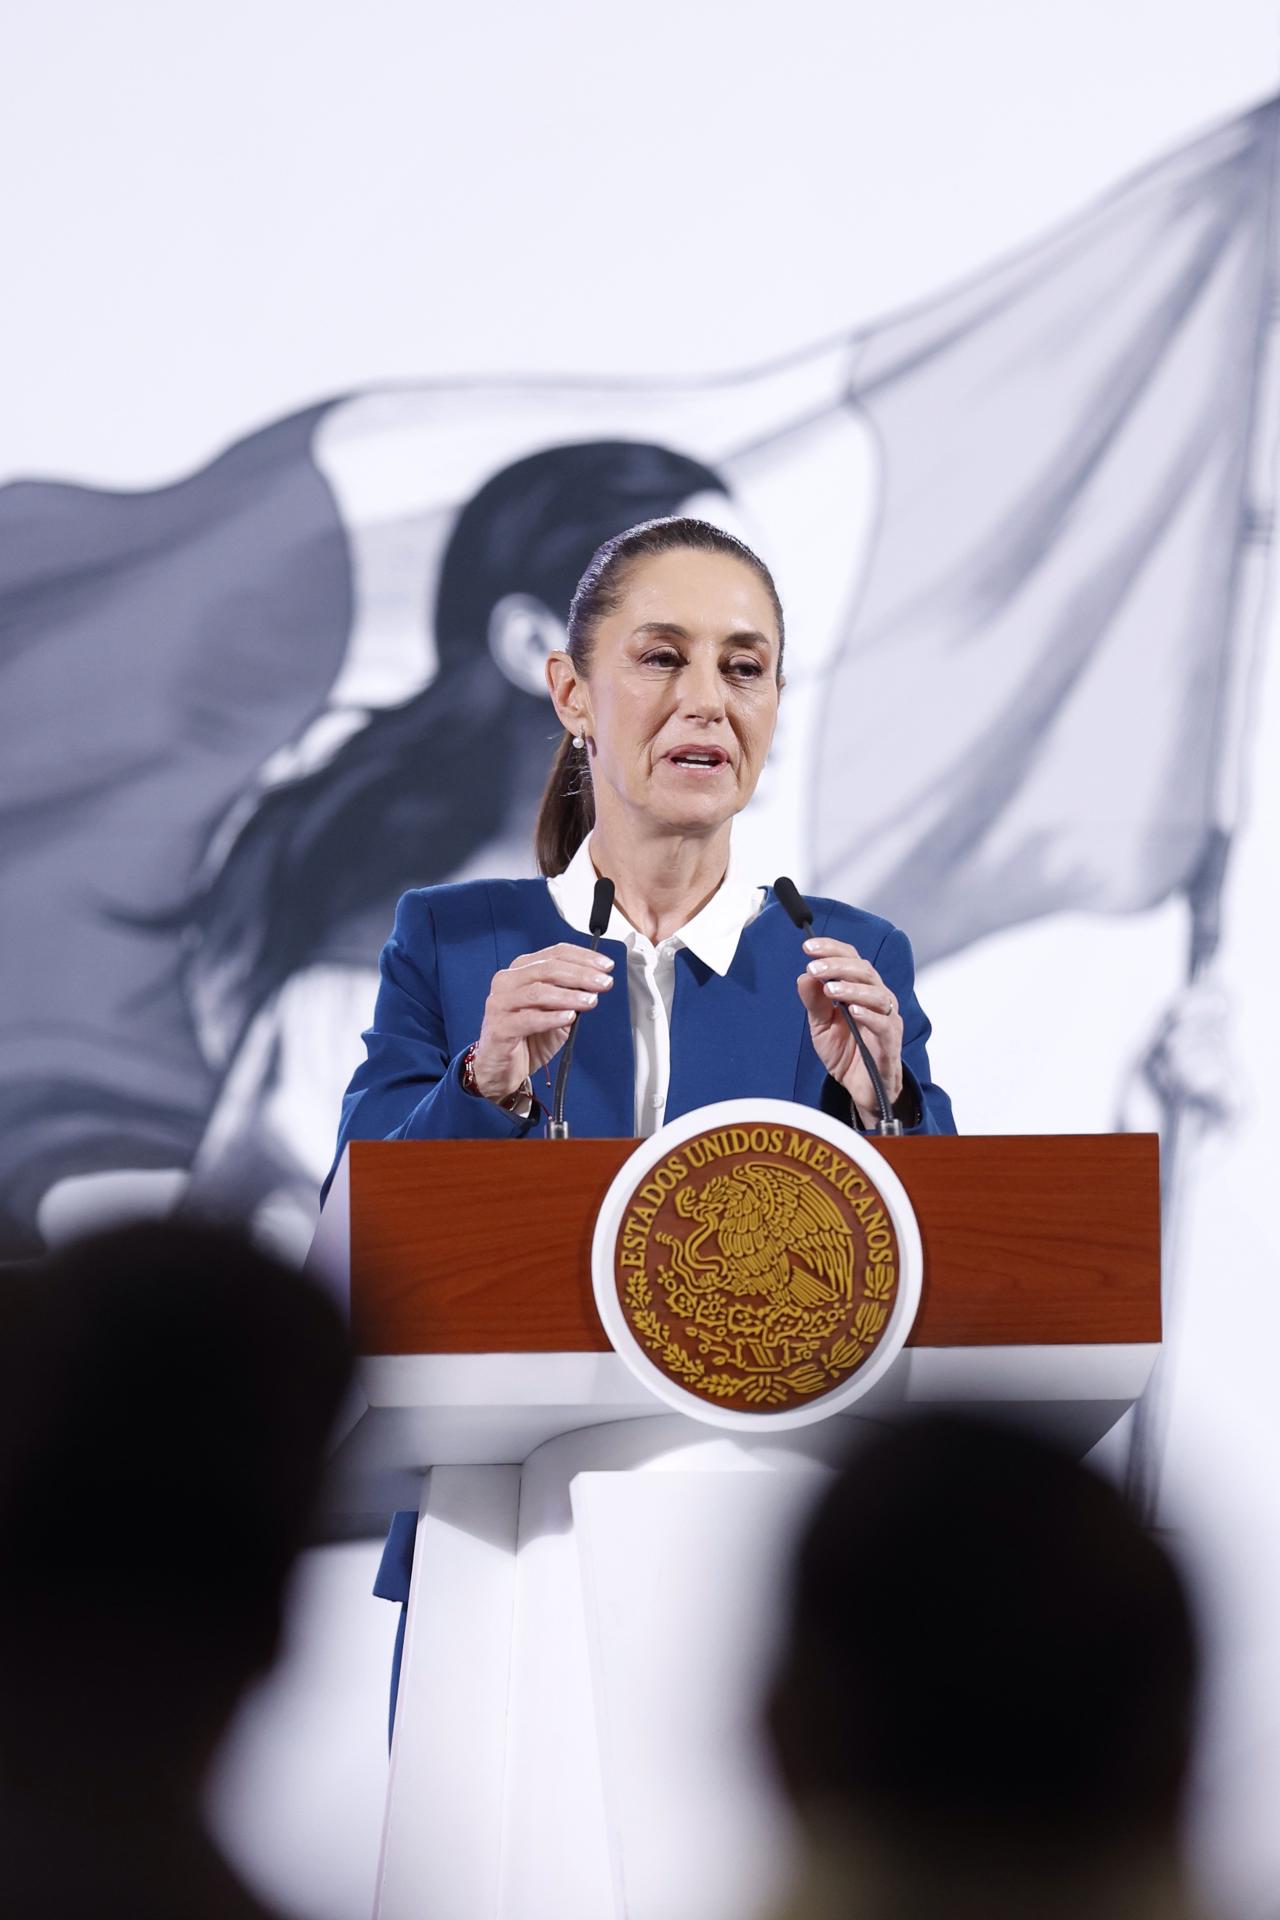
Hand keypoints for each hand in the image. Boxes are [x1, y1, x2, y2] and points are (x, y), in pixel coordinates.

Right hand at [471, 943, 614, 1099]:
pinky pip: (528, 1019)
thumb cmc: (528, 1036)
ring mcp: (500, 1003)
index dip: (583, 957)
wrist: (502, 1068)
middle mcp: (508, 981)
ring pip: (538, 992)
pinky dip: (551, 1017)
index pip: (555, 953)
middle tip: (603, 983)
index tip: (606, 966)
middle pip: (548, 969)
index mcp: (522, 970)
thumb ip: (571, 995)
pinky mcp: (499, 1027)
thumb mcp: (555, 1011)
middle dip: (581, 975)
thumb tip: (596, 983)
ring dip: (569, 995)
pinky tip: (570, 1017)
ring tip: (591, 1001)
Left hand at [796, 937, 902, 1122]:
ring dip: (852, 988)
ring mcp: (888, 1020)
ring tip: (830, 989)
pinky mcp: (891, 1043)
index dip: (832, 949)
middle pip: (865, 971)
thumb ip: (814, 1002)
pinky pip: (885, 1024)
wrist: (861, 1089)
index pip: (851, 959)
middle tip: (814, 967)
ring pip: (878, 994)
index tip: (807, 947)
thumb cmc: (848, 1053)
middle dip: (838, 966)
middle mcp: (879, 1000)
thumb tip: (804, 975)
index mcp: (862, 990)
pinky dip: (870, 1015)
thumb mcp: (821, 1026)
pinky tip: (853, 1011)